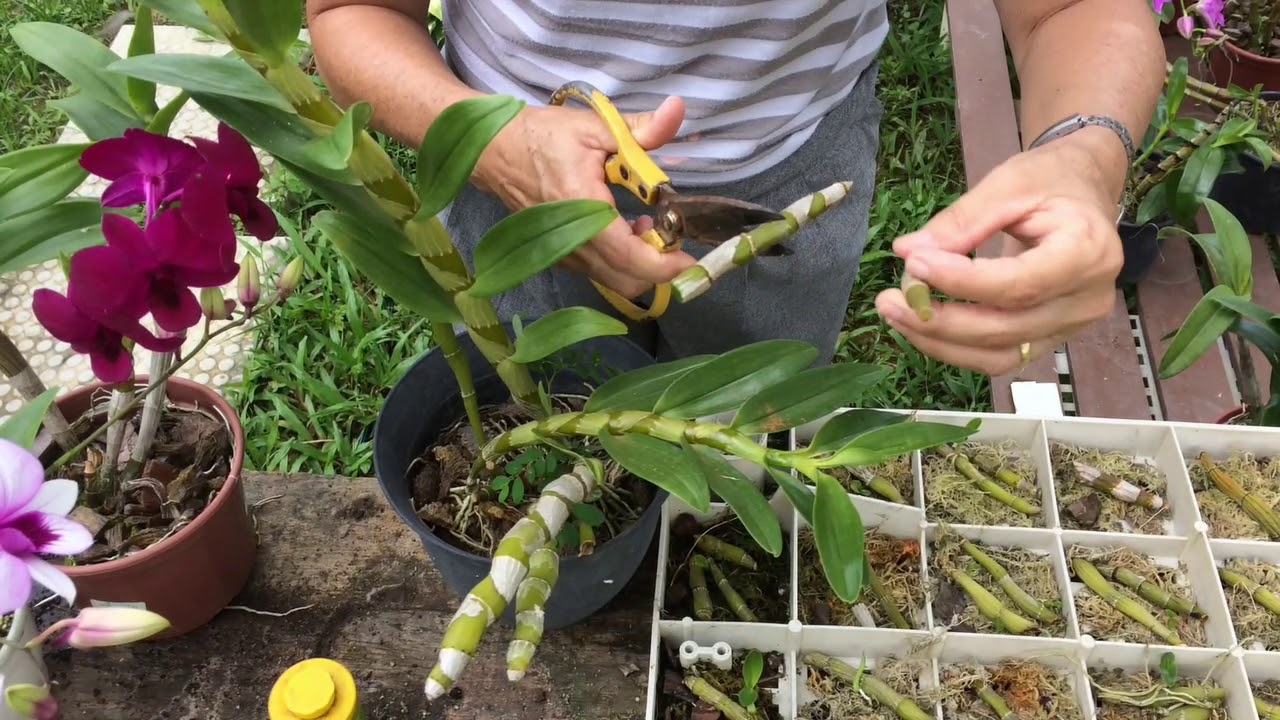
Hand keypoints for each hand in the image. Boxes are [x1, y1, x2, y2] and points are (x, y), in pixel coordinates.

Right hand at [473, 95, 696, 298]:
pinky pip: (599, 273)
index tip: (692, 260)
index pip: (629, 255)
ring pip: (614, 281)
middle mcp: (571, 243)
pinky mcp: (560, 257)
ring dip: (641, 264)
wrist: (493, 151)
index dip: (665, 264)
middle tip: (675, 236)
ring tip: (651, 227)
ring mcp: (563, 255)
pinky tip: (627, 228)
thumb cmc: (541, 137)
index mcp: (581, 209)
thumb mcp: (595, 125)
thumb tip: (677, 110)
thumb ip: (640, 128)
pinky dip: (622, 262)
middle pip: (627, 280)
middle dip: (659, 268)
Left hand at [874, 128, 1126, 376]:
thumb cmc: (1051, 179)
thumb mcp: (1008, 183)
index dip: (962, 283)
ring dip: (939, 341)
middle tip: (888, 299)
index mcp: (1088, 252)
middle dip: (939, 320)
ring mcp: (1072, 326)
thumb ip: (961, 220)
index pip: (1018, 284)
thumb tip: (907, 251)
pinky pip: (999, 357)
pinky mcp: (1052, 338)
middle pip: (1005, 327)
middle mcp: (1088, 299)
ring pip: (998, 354)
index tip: (914, 264)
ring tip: (895, 314)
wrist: (1085, 190)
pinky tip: (920, 325)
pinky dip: (954, 348)